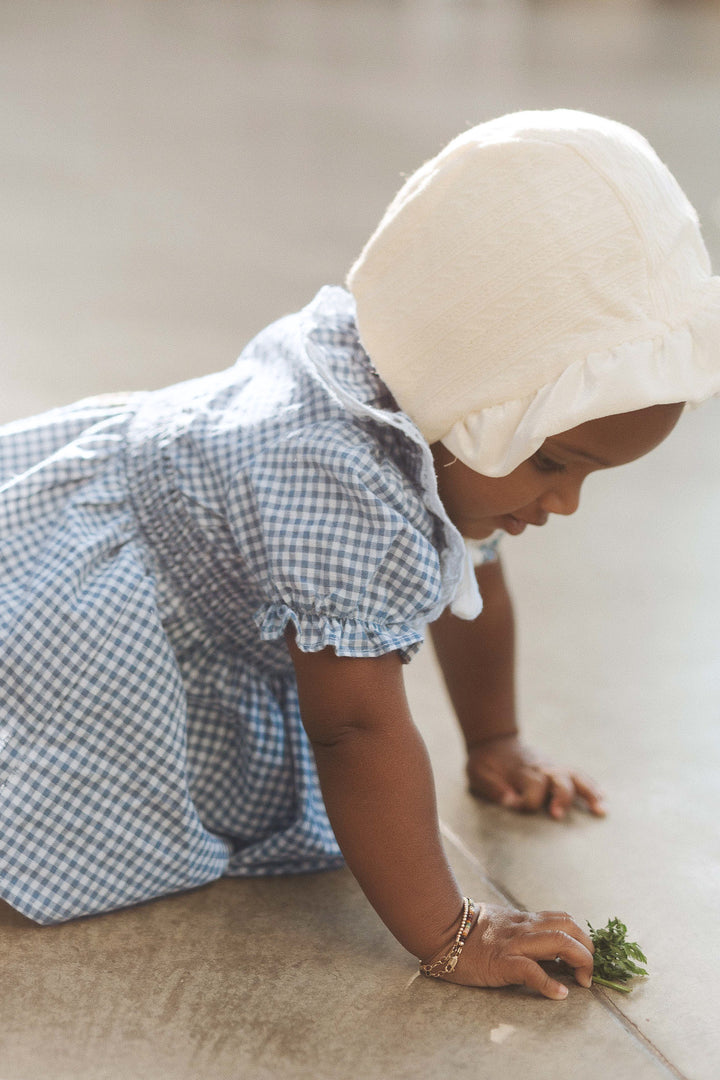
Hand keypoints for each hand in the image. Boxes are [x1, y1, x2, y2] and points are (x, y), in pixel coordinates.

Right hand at [437, 904, 594, 999]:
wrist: (441, 929)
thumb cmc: (467, 931)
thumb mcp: (500, 923)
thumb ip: (520, 931)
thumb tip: (540, 948)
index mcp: (524, 920)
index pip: (564, 919)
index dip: (582, 937)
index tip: (585, 957)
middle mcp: (524, 928)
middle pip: (569, 928)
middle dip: (588, 949)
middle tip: (587, 972)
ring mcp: (514, 943)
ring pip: (558, 941)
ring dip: (579, 961)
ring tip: (583, 981)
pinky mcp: (502, 961)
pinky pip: (531, 970)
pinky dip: (550, 984)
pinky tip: (559, 995)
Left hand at [466, 734, 605, 819]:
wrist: (494, 742)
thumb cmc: (485, 764)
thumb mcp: (478, 774)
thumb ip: (493, 788)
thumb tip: (510, 802)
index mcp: (521, 770)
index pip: (533, 785)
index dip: (527, 800)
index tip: (517, 806)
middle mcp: (541, 767)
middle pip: (559, 779)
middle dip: (561, 797)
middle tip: (557, 816)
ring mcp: (552, 767)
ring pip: (575, 777)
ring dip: (589, 792)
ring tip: (601, 809)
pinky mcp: (558, 769)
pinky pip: (579, 776)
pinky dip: (592, 786)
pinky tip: (603, 799)